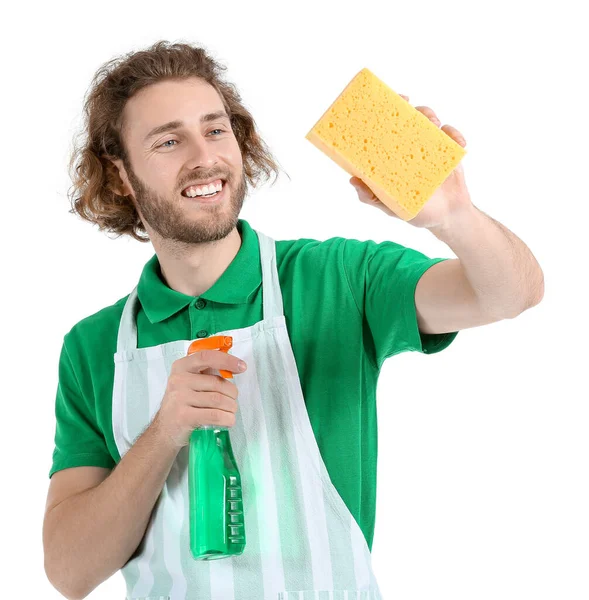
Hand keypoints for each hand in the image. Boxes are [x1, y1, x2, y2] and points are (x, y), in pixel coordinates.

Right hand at [152, 350, 246, 448]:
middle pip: (217, 383)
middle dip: (232, 393)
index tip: (242, 367)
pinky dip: (227, 419)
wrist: (164, 430)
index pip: (207, 357)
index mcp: (181, 367)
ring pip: (218, 400)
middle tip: (233, 400)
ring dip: (231, 407)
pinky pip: (215, 415)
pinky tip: (227, 420)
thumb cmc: (183, 403)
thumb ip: (207, 372)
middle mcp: (178, 380)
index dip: (227, 360)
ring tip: (230, 411)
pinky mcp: (184, 417)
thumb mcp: (189, 382)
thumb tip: (235, 366)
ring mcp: (179, 398)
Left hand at [350, 93, 472, 229]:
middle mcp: (409, 147)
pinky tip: (458, 143)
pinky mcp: (450, 151)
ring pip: (429, 122)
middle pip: (408, 118)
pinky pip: (452, 136)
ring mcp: (430, 147)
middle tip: (408, 105)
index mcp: (392, 156)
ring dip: (429, 117)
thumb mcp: (389, 206)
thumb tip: (353, 181)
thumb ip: (371, 197)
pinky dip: (455, 135)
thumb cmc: (414, 210)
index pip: (385, 129)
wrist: (446, 218)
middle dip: (408, 106)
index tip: (381, 101)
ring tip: (432, 124)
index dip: (382, 112)